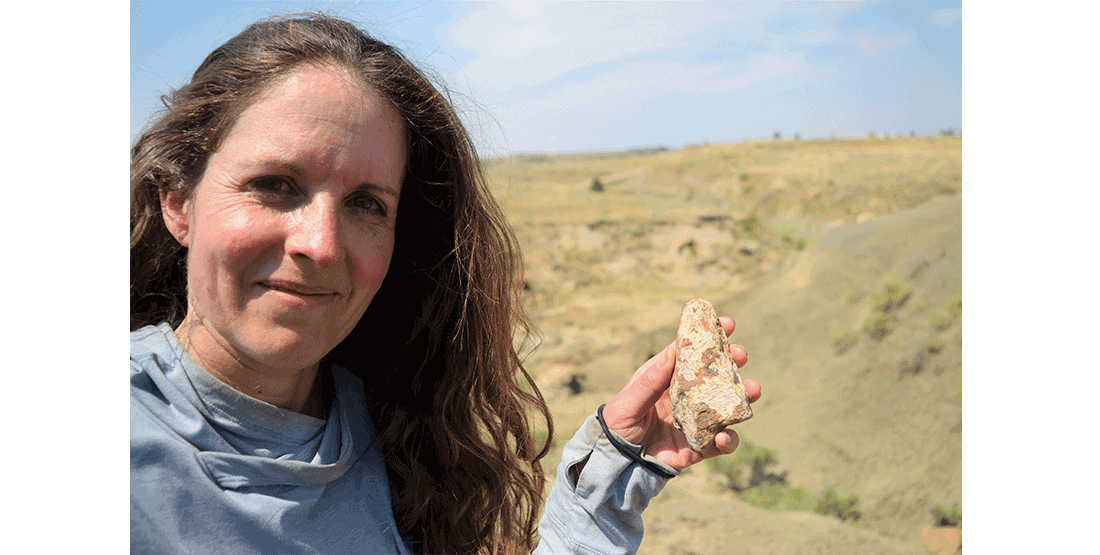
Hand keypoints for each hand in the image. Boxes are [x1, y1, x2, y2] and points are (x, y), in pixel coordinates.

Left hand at [601, 316, 760, 471]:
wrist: (617, 461)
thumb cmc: (619, 423)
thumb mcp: (629, 399)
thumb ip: (650, 380)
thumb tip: (674, 350)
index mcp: (668, 378)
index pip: (692, 353)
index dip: (710, 337)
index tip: (728, 323)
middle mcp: (687, 396)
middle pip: (715, 375)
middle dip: (733, 362)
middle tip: (741, 354)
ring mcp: (697, 421)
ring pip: (727, 406)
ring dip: (743, 397)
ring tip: (753, 390)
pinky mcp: (700, 447)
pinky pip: (721, 443)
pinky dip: (728, 440)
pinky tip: (724, 437)